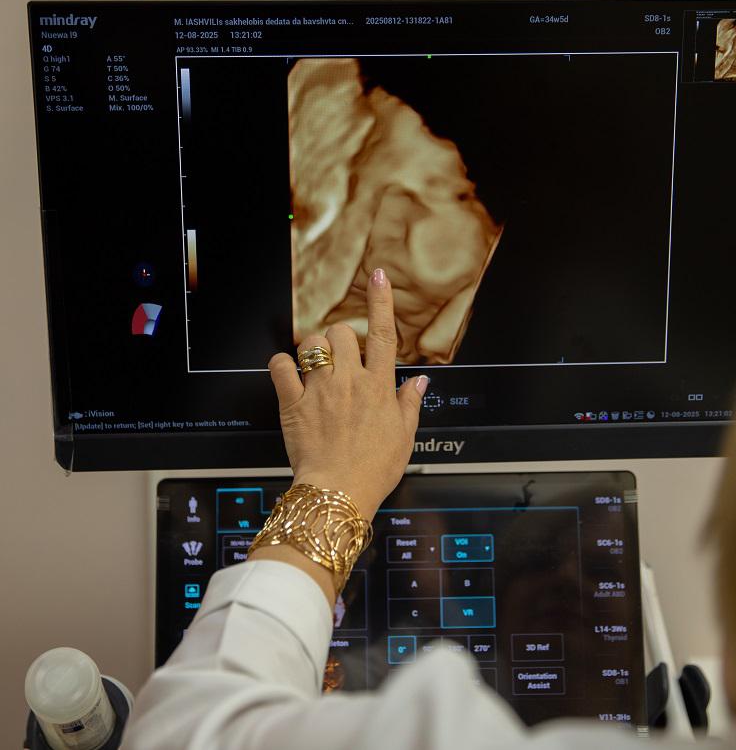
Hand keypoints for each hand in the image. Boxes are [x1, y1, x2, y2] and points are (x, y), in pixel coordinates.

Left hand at [267, 268, 427, 518]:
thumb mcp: (404, 436)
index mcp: (379, 387)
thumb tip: (421, 381)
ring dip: (314, 349)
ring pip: (313, 344)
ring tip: (316, 365)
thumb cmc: (373, 469)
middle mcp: (350, 382)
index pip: (383, 334)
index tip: (379, 276)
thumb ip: (410, 403)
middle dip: (342, 338)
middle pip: (343, 333)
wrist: (339, 492)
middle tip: (341, 357)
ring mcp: (320, 390)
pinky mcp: (293, 404)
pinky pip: (280, 367)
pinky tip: (288, 373)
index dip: (381, 301)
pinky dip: (282, 365)